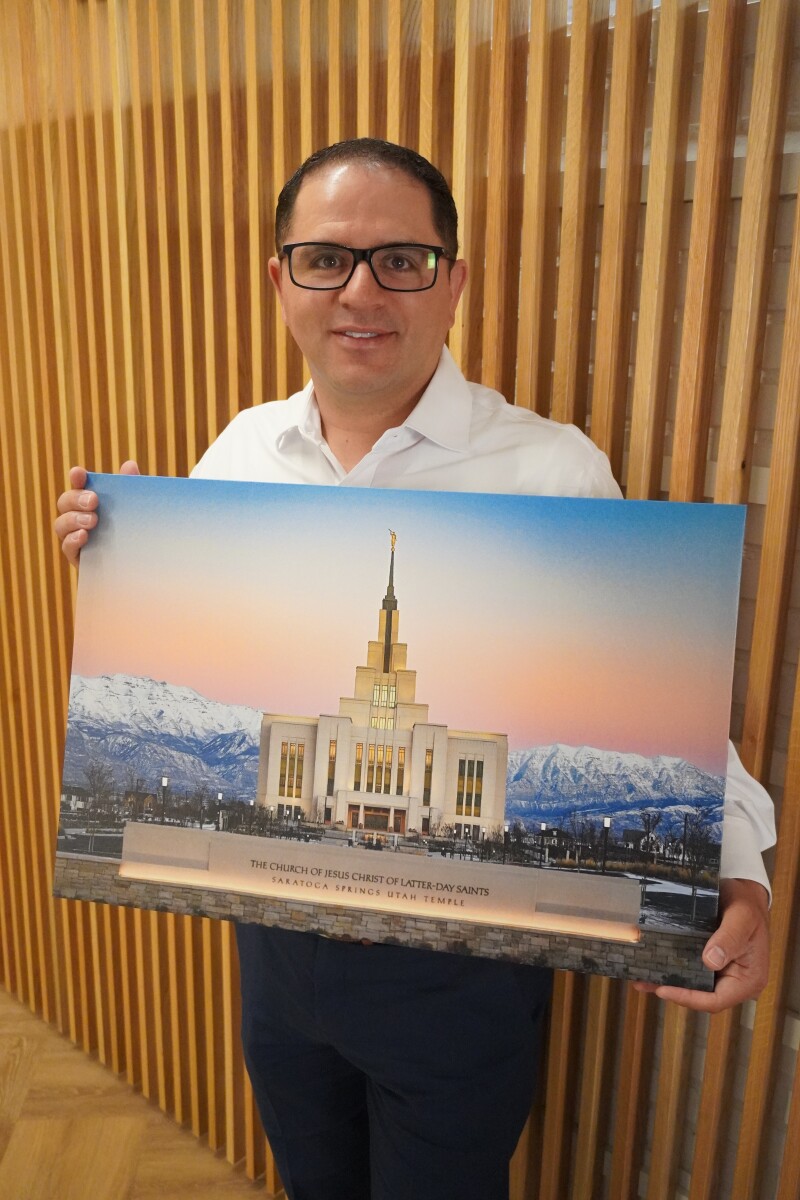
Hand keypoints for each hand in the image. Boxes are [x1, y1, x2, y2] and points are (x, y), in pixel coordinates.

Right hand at [55, 461, 139, 567]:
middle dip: (76, 498)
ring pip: (61, 525)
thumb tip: (129, 465)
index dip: (77, 478)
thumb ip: (131, 488)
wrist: (142, 565)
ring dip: (73, 519)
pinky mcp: (79, 558)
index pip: (79, 485)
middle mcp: (79, 517)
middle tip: (93, 500)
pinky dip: (73, 540)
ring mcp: (76, 537)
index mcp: (92, 501)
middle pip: (65, 502)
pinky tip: (83, 536)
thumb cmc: (136, 532)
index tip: (79, 473)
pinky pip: (67, 548)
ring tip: (92, 520)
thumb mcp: (136, 510)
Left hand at [632, 878, 769, 1011]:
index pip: (716, 1000)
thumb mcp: (742, 918)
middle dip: (673, 991)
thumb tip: (710, 961)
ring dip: (669, 982)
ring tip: (641, 978)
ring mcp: (722, 973)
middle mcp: (735, 982)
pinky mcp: (710, 963)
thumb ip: (729, 938)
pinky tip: (652, 965)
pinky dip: (673, 969)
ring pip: (693, 986)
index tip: (664, 989)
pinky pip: (691, 971)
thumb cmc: (747, 905)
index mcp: (749, 981)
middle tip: (644, 982)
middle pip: (701, 997)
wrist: (745, 891)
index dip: (689, 998)